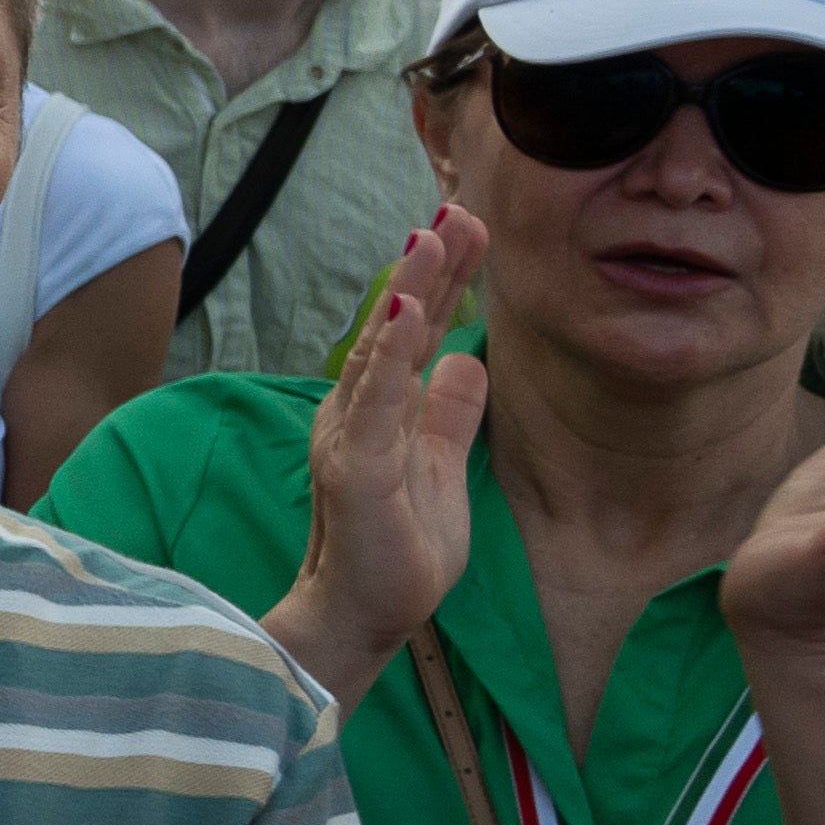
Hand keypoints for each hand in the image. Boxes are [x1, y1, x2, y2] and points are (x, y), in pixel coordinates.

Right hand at [261, 204, 497, 695]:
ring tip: (433, 234)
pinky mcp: (356, 464)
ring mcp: (351, 434)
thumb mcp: (441, 469)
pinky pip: (375, 399)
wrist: (361, 618)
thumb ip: (450, 415)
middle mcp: (358, 410)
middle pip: (399, 324)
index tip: (472, 228)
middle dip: (433, 265)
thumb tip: (471, 359)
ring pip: (385, 348)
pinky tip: (407, 312)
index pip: (416, 332)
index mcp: (380, 410)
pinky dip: (389, 353)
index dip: (444, 279)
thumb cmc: (397, 553)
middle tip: (463, 207)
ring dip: (410, 288)